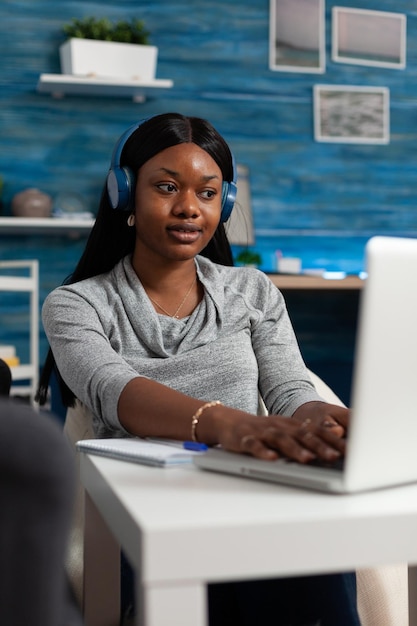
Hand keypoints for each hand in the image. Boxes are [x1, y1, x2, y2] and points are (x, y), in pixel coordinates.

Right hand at [216, 402, 347, 463]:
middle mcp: (280, 426)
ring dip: (295, 449)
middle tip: (336, 457)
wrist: (229, 422)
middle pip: (303, 435)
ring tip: (308, 459)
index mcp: (293, 425)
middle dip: (320, 446)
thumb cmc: (263, 431)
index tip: (352, 450)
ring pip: (281, 440)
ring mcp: (263, 432)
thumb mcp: (286, 433)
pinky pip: (255, 446)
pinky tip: (272, 460)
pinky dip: (264, 452)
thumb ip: (307, 440)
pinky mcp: (245, 439)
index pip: (317, 431)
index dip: (334, 440)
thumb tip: (334, 450)